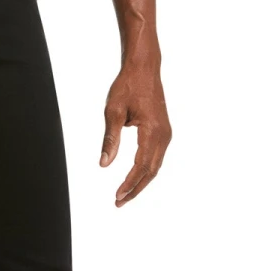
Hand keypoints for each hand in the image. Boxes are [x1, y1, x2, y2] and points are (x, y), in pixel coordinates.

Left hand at [100, 62, 170, 205]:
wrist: (144, 69)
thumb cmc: (127, 86)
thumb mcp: (113, 111)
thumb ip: (110, 139)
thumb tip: (104, 164)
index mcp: (152, 131)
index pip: (141, 166)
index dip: (129, 184)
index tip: (117, 196)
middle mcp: (163, 135)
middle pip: (151, 171)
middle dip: (135, 188)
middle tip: (119, 202)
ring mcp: (166, 134)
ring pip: (155, 166)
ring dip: (141, 181)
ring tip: (125, 194)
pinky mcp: (164, 131)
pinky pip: (156, 157)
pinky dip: (146, 170)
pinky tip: (135, 177)